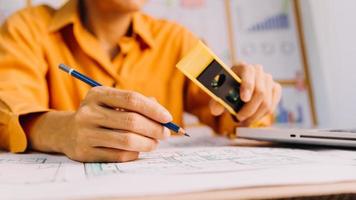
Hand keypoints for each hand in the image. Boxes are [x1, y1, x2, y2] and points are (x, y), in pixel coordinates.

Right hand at [27, 86, 171, 161]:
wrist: (65, 132)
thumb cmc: (99, 114)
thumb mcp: (112, 101)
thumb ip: (137, 103)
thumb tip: (162, 115)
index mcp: (97, 94)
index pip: (132, 99)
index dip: (153, 109)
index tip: (168, 118)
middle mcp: (89, 112)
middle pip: (131, 121)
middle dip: (154, 128)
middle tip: (165, 133)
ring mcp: (85, 133)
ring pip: (127, 140)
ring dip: (148, 143)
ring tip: (155, 143)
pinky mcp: (85, 153)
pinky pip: (118, 155)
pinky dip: (134, 153)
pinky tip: (138, 150)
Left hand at [210, 62, 281, 125]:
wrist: (237, 87)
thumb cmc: (227, 90)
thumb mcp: (219, 95)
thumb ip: (216, 102)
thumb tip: (215, 110)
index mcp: (243, 67)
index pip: (248, 73)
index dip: (247, 86)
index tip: (244, 99)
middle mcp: (257, 70)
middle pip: (260, 91)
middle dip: (249, 109)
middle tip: (239, 118)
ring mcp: (268, 79)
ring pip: (267, 102)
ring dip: (255, 115)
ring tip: (244, 121)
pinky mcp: (275, 88)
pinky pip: (272, 105)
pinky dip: (262, 114)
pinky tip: (253, 117)